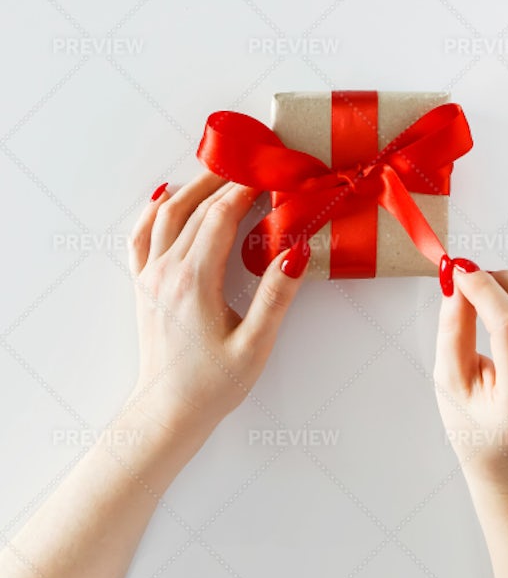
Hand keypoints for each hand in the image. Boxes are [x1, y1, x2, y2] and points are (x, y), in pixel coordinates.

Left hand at [126, 173, 309, 440]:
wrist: (168, 412)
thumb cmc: (212, 385)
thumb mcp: (254, 346)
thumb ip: (275, 298)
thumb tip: (295, 253)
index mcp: (194, 281)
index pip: (220, 217)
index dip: (246, 190)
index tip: (269, 174)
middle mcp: (166, 270)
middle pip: (195, 208)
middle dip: (225, 181)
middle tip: (252, 165)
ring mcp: (150, 276)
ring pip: (168, 214)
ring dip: (194, 188)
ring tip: (219, 173)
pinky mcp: (143, 285)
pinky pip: (142, 235)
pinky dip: (153, 211)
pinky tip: (164, 197)